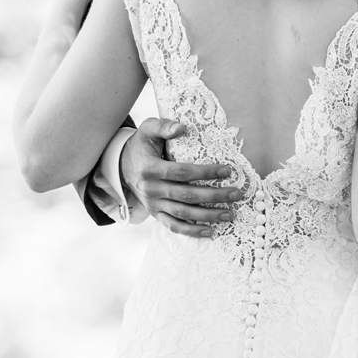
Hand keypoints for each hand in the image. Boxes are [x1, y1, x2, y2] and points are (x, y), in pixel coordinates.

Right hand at [121, 117, 244, 237]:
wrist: (121, 166)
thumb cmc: (141, 145)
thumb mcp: (148, 129)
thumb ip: (164, 126)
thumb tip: (182, 127)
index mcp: (150, 168)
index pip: (182, 172)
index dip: (205, 172)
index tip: (226, 171)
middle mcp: (151, 189)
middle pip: (187, 195)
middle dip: (214, 196)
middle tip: (236, 194)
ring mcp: (153, 204)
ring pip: (183, 213)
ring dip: (208, 215)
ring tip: (230, 213)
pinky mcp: (155, 213)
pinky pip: (173, 226)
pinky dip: (191, 231)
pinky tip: (210, 230)